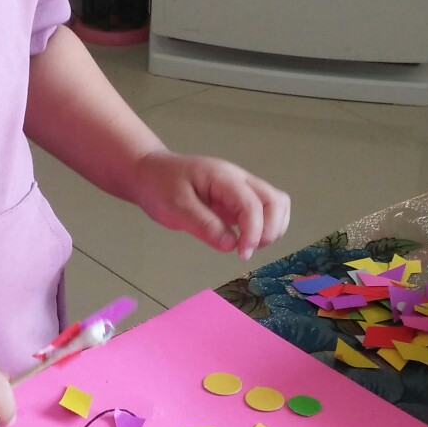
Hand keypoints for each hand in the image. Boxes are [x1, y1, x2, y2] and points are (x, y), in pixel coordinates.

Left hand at [130, 150, 289, 261]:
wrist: (150, 172)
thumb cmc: (159, 185)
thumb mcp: (175, 207)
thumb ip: (203, 225)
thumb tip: (231, 245)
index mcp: (223, 178)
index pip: (252, 203)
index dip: (253, 231)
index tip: (242, 254)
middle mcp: (239, 180)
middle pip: (276, 200)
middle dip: (269, 230)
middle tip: (245, 250)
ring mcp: (241, 189)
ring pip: (277, 204)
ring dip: (272, 229)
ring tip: (248, 246)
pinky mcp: (238, 200)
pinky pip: (265, 211)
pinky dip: (265, 228)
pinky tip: (247, 240)